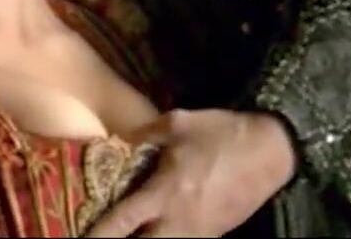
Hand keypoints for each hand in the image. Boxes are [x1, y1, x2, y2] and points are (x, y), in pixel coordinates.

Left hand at [85, 109, 296, 237]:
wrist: (271, 150)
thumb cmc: (222, 133)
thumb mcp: (178, 123)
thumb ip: (143, 134)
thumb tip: (117, 141)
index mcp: (165, 193)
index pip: (122, 223)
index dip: (99, 234)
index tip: (80, 237)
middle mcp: (179, 221)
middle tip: (104, 238)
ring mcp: (200, 232)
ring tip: (133, 234)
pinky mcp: (216, 234)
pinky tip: (161, 231)